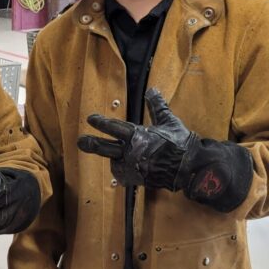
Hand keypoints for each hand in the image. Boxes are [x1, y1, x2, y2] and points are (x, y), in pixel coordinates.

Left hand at [77, 88, 252, 210]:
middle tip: (80, 141)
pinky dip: (121, 168)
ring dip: (112, 156)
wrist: (188, 167)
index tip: (90, 118)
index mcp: (138, 136)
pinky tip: (125, 165)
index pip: (114, 127)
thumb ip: (157, 106)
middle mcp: (131, 151)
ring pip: (113, 160)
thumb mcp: (168, 121)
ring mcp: (131, 166)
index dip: (101, 122)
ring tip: (114, 153)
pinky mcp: (134, 179)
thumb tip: (151, 90)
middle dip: (92, 143)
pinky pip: (121, 173)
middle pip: (105, 147)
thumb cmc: (180, 142)